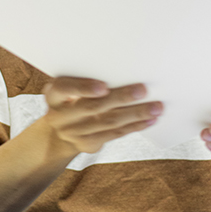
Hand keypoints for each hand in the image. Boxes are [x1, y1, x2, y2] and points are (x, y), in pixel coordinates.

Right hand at [43, 77, 162, 155]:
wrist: (58, 133)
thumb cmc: (70, 99)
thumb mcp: (68, 88)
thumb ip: (85, 78)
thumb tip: (124, 67)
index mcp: (54, 95)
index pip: (65, 89)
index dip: (83, 88)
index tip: (103, 87)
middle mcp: (61, 116)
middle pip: (93, 107)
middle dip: (121, 98)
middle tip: (143, 90)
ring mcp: (74, 133)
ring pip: (108, 122)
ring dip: (135, 114)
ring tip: (156, 107)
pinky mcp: (88, 144)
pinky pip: (114, 134)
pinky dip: (134, 126)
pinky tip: (150, 120)